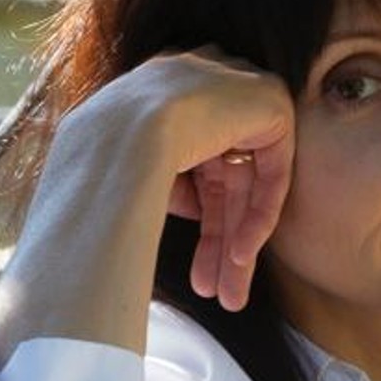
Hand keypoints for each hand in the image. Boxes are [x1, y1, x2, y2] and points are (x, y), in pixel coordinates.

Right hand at [69, 49, 294, 312]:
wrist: (123, 134)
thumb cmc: (107, 161)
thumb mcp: (138, 177)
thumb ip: (171, 186)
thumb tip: (193, 208)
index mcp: (168, 90)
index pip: (195, 164)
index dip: (197, 221)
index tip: (195, 272)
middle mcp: (205, 84)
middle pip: (223, 181)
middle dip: (218, 243)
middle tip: (216, 293)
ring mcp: (239, 89)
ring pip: (246, 185)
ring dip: (236, 243)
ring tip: (228, 296)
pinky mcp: (271, 104)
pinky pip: (273, 174)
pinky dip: (258, 217)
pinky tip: (242, 257)